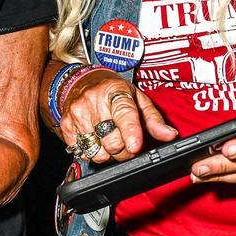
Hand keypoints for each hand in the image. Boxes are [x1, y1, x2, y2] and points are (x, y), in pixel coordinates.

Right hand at [58, 69, 176, 162]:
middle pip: (113, 140)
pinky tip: (97, 140)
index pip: (124, 113)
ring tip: (111, 140)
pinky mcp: (67, 126)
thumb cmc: (112, 90)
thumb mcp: (137, 97)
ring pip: (98, 151)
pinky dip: (93, 153)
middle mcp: (94, 101)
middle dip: (125, 150)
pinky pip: (84, 153)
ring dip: (109, 154)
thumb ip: (153, 119)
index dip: (130, 132)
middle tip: (129, 144)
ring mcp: (78, 114)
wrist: (80, 81)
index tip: (135, 146)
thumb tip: (169, 135)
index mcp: (115, 90)